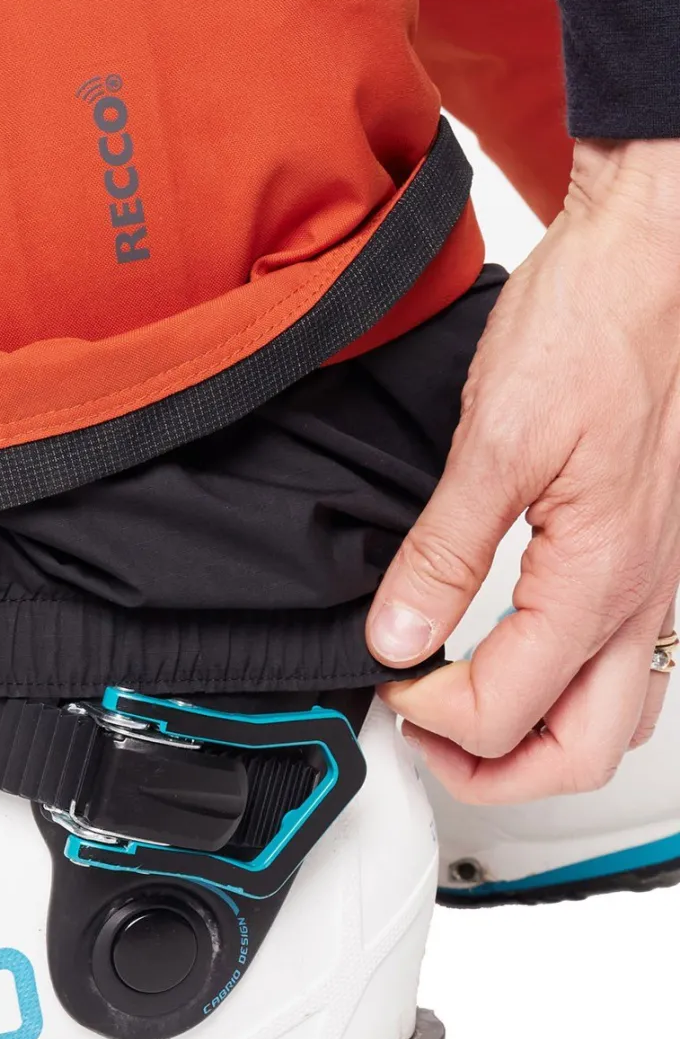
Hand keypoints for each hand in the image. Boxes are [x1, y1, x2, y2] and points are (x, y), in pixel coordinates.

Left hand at [366, 137, 679, 802]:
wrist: (647, 268)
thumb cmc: (588, 332)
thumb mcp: (494, 442)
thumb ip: (442, 552)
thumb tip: (396, 636)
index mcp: (600, 579)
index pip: (506, 708)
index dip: (429, 714)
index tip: (385, 679)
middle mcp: (643, 598)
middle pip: (578, 751)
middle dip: (491, 770)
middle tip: (421, 737)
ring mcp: (656, 584)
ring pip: (614, 720)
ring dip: (534, 743)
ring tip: (461, 719)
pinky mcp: (649, 557)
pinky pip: (627, 667)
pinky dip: (567, 695)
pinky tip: (520, 664)